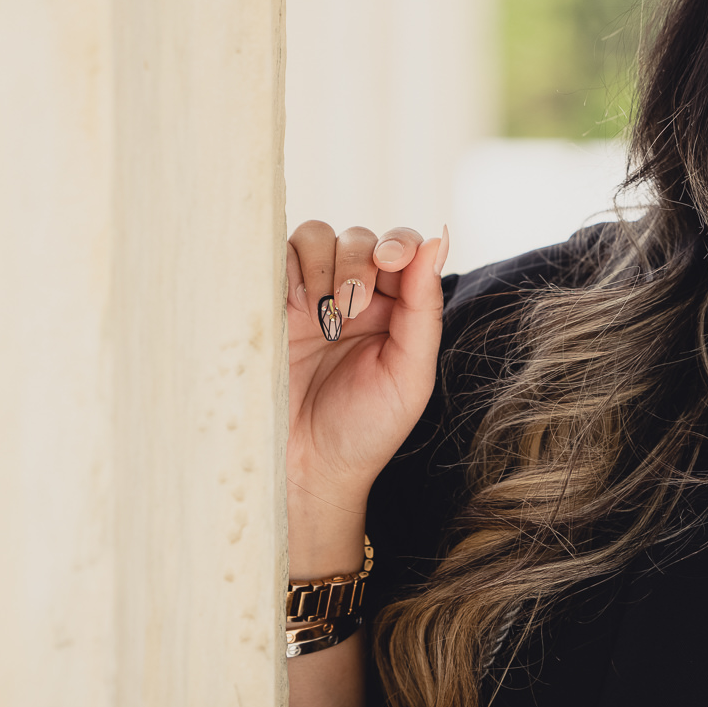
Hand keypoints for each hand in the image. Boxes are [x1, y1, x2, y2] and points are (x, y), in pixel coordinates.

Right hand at [284, 221, 447, 515]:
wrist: (305, 469)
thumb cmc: (365, 431)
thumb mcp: (410, 374)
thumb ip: (424, 308)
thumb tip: (439, 240)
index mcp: (395, 309)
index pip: (402, 249)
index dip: (397, 243)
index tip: (392, 261)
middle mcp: (353, 295)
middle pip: (359, 238)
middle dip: (358, 262)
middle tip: (352, 308)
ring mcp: (308, 298)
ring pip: (316, 237)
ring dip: (323, 264)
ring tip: (324, 314)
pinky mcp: (269, 304)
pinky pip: (276, 257)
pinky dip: (288, 267)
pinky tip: (295, 305)